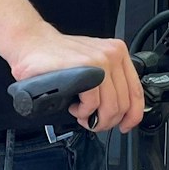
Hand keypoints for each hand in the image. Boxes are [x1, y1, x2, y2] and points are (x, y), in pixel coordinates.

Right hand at [7, 28, 144, 134]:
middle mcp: (113, 55)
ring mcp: (100, 61)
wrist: (32, 44)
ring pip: (111, 107)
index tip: (125, 125)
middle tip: (92, 121)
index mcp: (118, 53)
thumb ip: (108, 81)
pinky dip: (82, 112)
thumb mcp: (92, 65)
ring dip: (94, 118)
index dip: (133, 115)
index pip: (136, 91)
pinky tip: (74, 106)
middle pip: (124, 104)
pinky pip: (93, 103)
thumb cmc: (58, 57)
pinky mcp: (86, 69)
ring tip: (81, 113)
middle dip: (107, 121)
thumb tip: (120, 109)